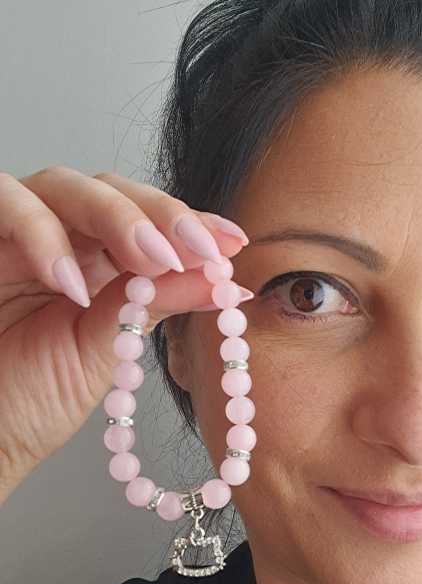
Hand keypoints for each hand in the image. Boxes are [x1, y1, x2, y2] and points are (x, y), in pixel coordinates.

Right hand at [0, 165, 249, 485]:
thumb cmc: (32, 398)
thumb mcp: (107, 351)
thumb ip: (157, 305)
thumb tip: (228, 284)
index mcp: (96, 263)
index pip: (147, 220)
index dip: (190, 222)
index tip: (235, 242)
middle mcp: (59, 240)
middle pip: (111, 188)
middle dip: (162, 214)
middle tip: (200, 249)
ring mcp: (15, 236)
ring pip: (63, 184)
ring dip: (115, 216)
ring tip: (152, 260)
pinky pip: (6, 204)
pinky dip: (41, 234)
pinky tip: (71, 284)